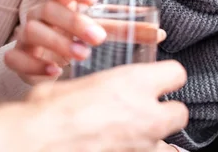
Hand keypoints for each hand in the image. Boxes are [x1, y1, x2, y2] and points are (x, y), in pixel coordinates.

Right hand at [4, 0, 165, 84]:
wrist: (45, 56)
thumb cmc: (78, 35)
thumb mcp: (101, 27)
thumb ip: (127, 27)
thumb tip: (160, 32)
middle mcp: (41, 13)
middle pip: (49, 8)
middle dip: (73, 23)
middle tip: (98, 38)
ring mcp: (26, 34)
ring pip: (31, 30)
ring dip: (57, 42)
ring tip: (81, 56)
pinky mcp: (18, 56)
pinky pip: (16, 57)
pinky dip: (34, 65)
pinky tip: (54, 72)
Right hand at [28, 60, 188, 151]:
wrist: (37, 141)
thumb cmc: (48, 110)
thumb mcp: (74, 84)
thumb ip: (98, 88)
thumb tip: (94, 90)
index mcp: (134, 83)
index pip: (176, 73)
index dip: (166, 76)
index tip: (157, 80)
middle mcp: (146, 115)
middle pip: (180, 113)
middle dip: (166, 112)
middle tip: (145, 112)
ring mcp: (142, 146)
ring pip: (168, 146)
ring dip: (154, 140)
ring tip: (134, 137)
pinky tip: (122, 149)